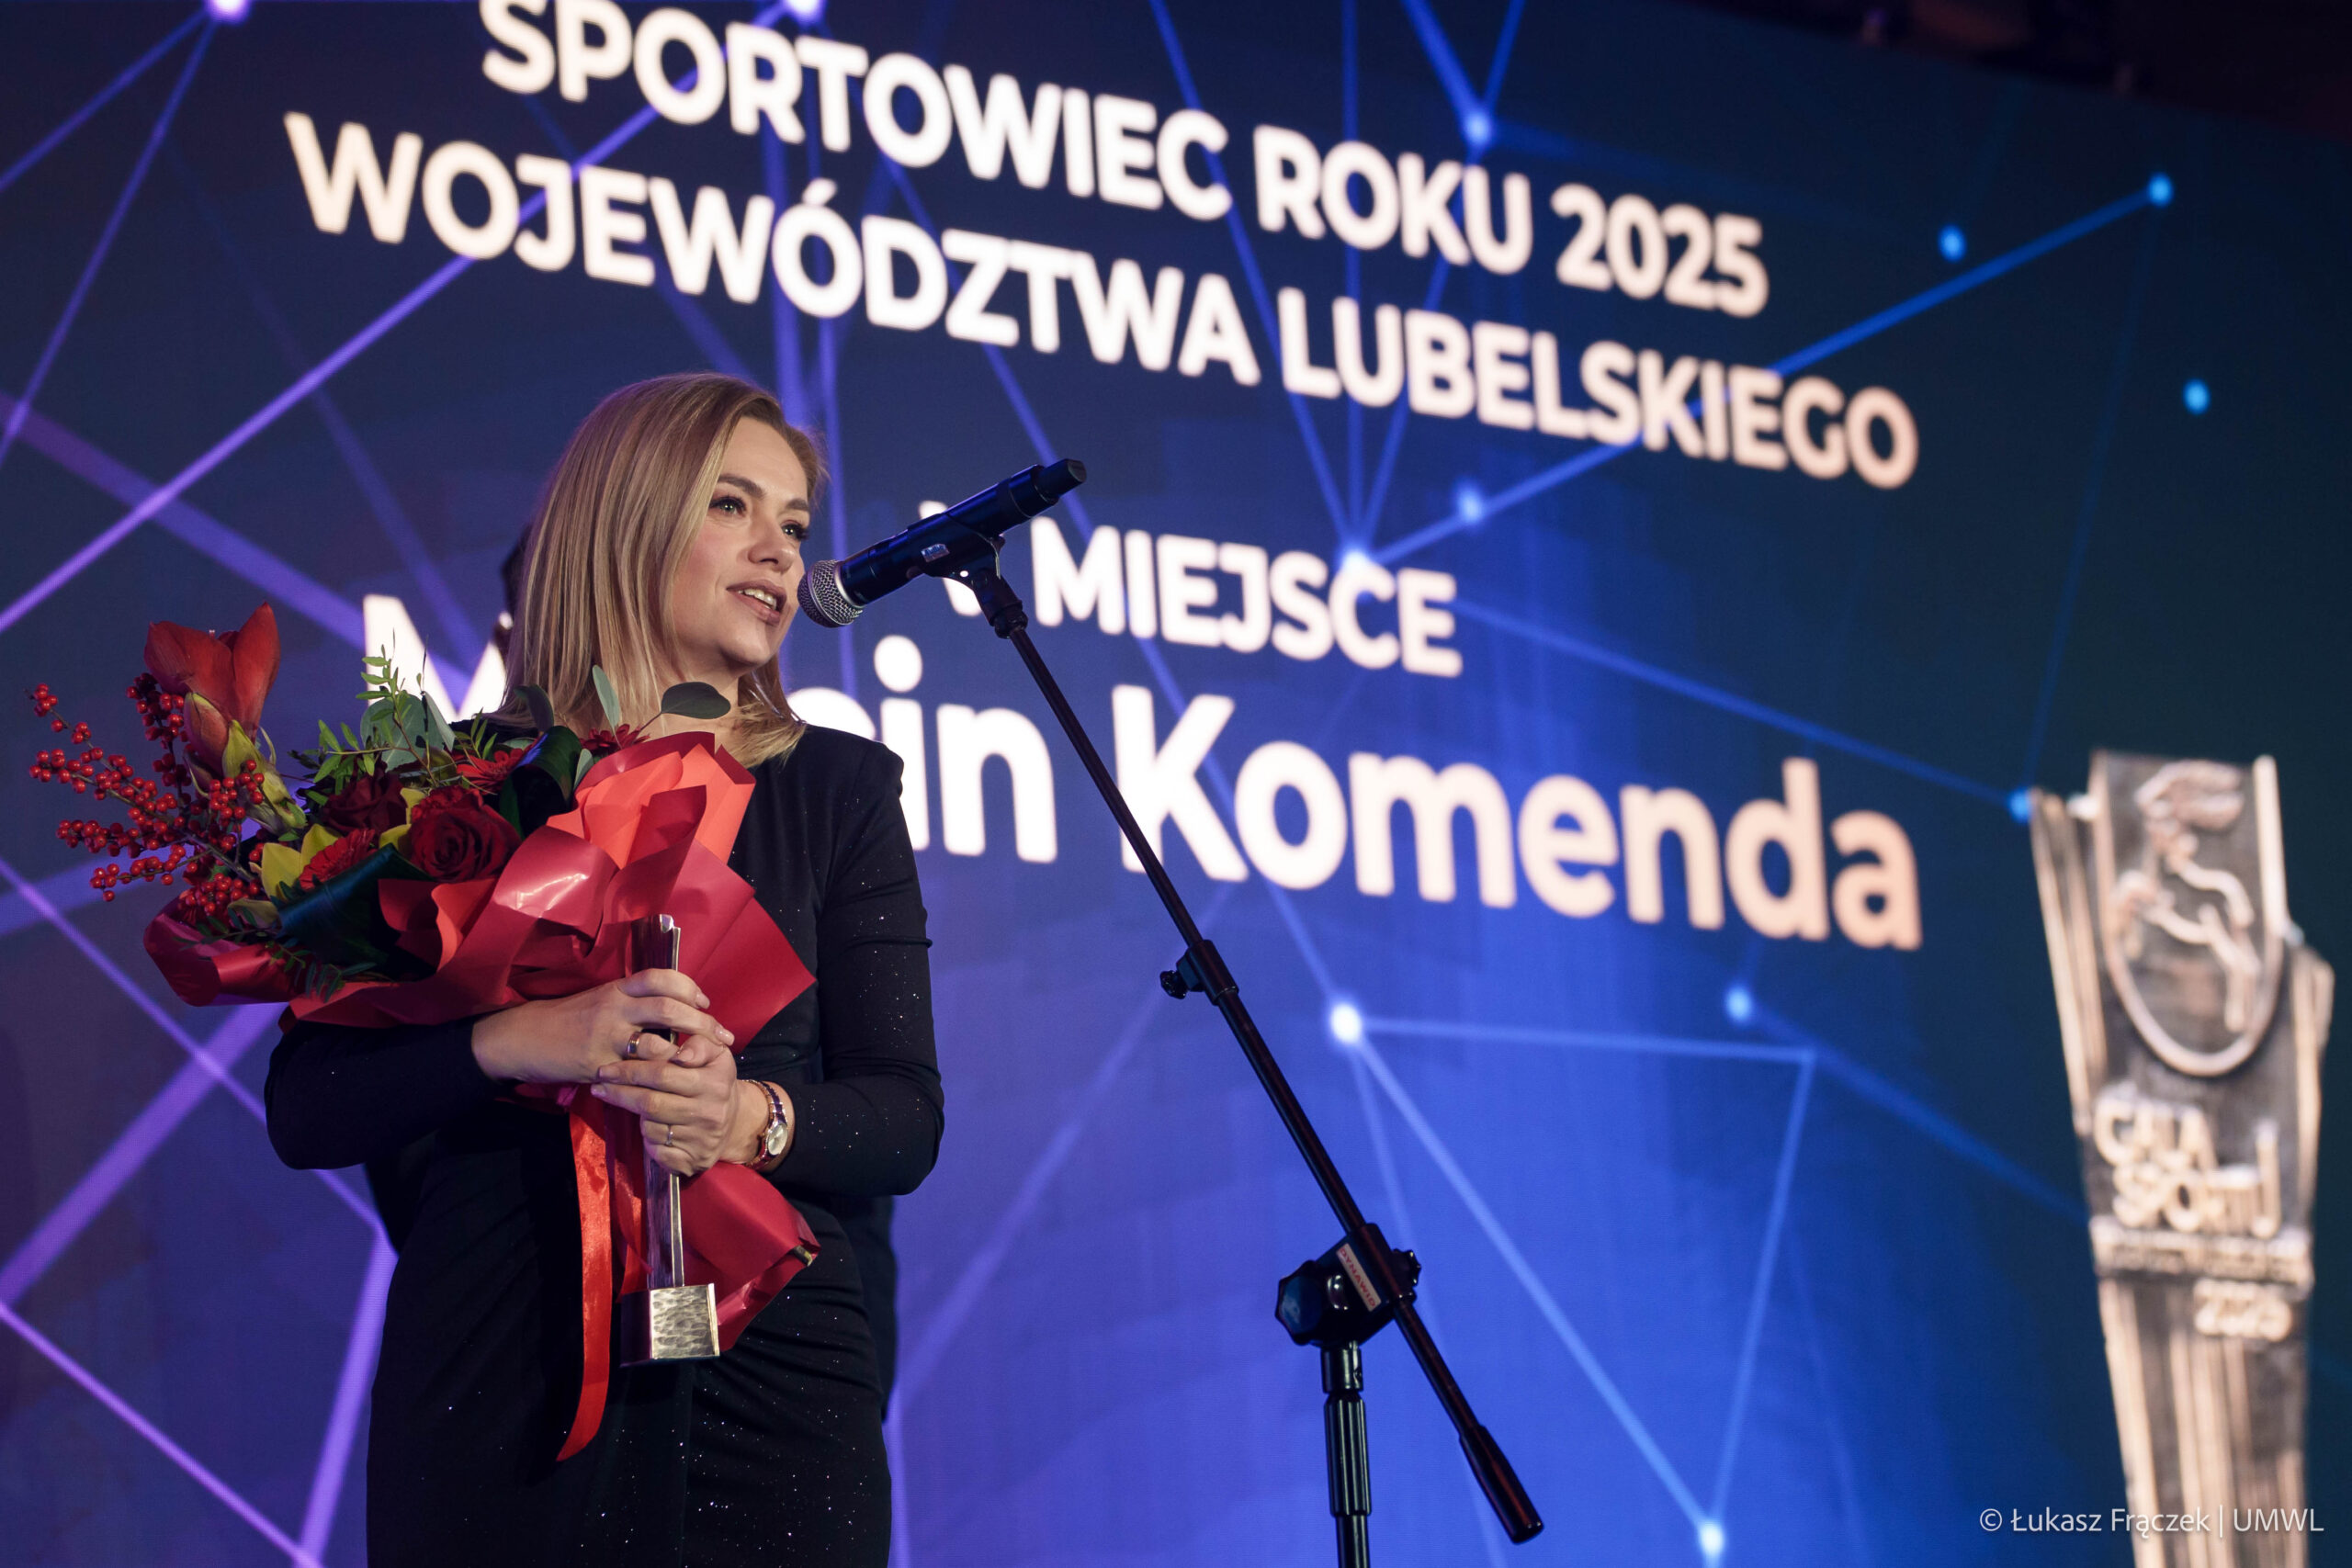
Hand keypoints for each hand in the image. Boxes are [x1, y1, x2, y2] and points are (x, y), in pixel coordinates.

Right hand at [469, 969, 733, 1085]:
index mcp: (617, 988)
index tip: (706, 1002)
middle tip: (723, 1038)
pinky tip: (669, 1085)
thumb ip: (631, 1002)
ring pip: (657, 1043)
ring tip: (700, 1065)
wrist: (522, 1037)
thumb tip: (672, 1009)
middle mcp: (615, 1007)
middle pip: (669, 1008)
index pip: (661, 978)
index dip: (689, 987)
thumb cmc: (565, 1019)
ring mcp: (606, 1036)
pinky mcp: (597, 1064)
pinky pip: (635, 1073)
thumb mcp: (600, 1001)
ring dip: (684, 1055)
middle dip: (702, 1024)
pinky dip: (656, 1079)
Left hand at [589, 1033, 755, 1176]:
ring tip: (631, 1104)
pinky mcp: (692, 1161)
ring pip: (650, 1126)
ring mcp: (701, 1140)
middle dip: (619, 1092)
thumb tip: (681, 1054)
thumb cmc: (714, 1081)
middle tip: (599, 1085)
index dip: (630, 1070)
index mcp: (714, 1083)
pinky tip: (650, 1129)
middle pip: (650, 1103)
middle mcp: (710, 1113)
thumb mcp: (715, 1055)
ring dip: (636, 1116)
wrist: (734, 1121)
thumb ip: (699, 1043)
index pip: (662, 1073)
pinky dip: (648, 1140)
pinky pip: (656, 1150)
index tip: (606, 1069)